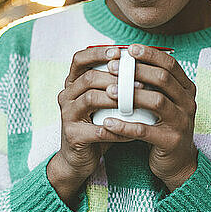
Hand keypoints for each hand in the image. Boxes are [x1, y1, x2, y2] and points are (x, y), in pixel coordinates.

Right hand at [49, 46, 132, 205]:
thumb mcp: (104, 101)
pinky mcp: (72, 135)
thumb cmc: (97, 124)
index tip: (120, 53)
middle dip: (115, 77)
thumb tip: (144, 65)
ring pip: (91, 99)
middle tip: (139, 82)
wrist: (80, 158)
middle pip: (89, 77)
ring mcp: (67, 115)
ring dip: (116, 99)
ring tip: (135, 101)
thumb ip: (115, 84)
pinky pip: (98, 129)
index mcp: (73, 83)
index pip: (79, 59)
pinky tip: (133, 131)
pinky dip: (118, 129)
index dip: (98, 53)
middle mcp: (66, 96)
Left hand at [101, 44, 198, 191]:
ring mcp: (182, 122)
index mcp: (186, 89)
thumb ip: (151, 83)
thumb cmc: (163, 126)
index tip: (128, 49)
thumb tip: (125, 57)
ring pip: (157, 102)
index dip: (149, 54)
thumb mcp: (162, 102)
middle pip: (163, 79)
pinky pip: (146, 130)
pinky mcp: (171, 142)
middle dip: (136, 70)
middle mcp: (188, 103)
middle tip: (112, 67)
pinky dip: (125, 125)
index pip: (170, 64)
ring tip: (108, 91)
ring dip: (130, 95)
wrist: (177, 162)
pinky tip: (108, 122)